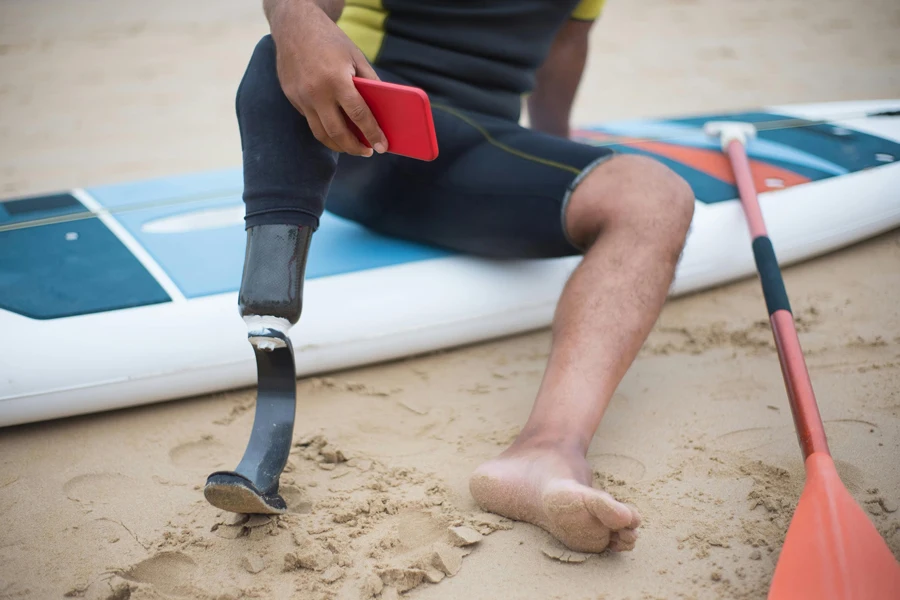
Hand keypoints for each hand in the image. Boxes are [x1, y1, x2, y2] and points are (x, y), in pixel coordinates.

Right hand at [270, 2, 387, 155]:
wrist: (294, 25)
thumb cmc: (331, 40)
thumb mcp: (356, 56)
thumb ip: (370, 83)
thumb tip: (383, 112)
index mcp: (336, 79)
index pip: (358, 115)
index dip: (372, 134)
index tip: (382, 147)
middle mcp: (316, 92)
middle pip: (337, 132)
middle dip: (355, 148)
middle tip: (367, 152)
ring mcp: (301, 97)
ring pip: (320, 133)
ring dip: (338, 145)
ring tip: (352, 147)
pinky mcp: (292, 97)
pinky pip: (311, 120)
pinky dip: (325, 129)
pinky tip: (337, 130)